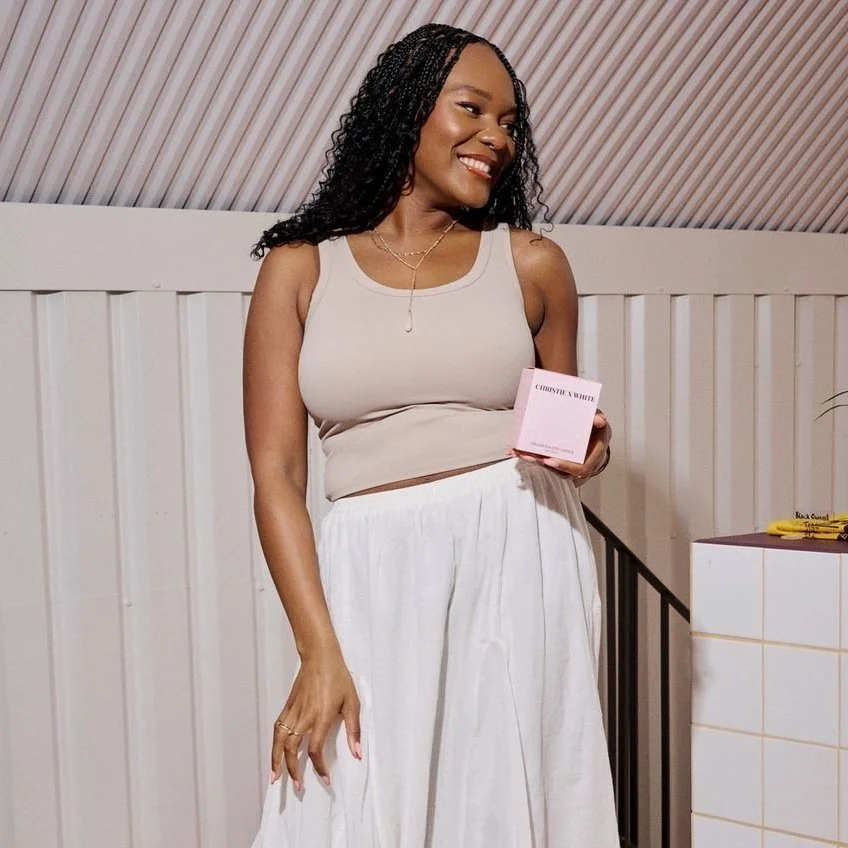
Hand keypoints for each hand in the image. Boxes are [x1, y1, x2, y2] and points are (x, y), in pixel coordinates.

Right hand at [270, 648, 361, 789]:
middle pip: (291, 749)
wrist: (320, 656)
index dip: (319, 767)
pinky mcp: (288, 706)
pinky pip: (278, 728)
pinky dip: (275, 743)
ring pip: (279, 740)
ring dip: (276, 760)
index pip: (314, 749)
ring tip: (275, 778)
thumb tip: (356, 753)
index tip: (325, 779)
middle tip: (298, 786)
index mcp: (320, 716)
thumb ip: (354, 729)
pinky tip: (275, 753)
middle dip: (293, 771)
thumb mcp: (352, 702)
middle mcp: (304, 716)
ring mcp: (293, 710)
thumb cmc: (338, 678)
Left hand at [509, 411, 610, 486]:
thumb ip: (597, 420)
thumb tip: (599, 420)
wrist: (595, 436)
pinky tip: (517, 451)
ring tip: (518, 452)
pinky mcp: (558, 462)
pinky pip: (545, 462)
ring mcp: (568, 466)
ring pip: (550, 468)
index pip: (580, 468)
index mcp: (593, 457)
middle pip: (560, 471)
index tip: (550, 460)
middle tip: (528, 455)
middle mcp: (580, 464)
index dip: (565, 466)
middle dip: (542, 463)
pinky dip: (531, 457)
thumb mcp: (598, 422)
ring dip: (533, 461)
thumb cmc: (596, 430)